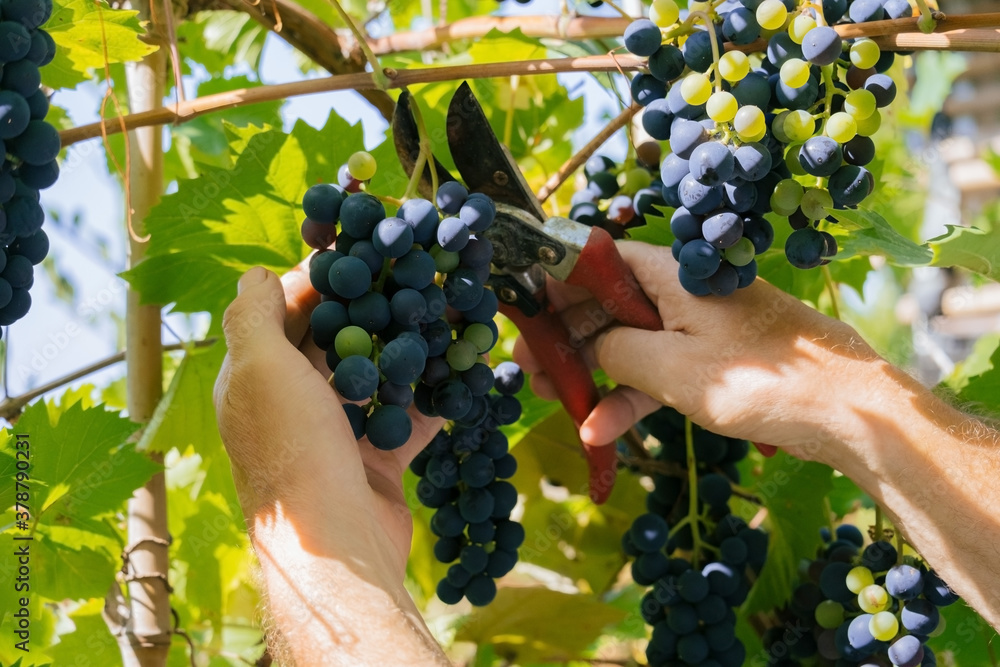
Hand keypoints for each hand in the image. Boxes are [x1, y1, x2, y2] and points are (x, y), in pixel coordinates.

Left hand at [214, 262, 442, 576]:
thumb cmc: (293, 448)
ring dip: (404, 348)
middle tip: (409, 276)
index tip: (360, 254)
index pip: (284, 314)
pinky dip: (429, 396)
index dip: (318, 281)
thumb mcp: (260, 368)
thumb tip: (257, 273)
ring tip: (440, 312)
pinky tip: (457, 368)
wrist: (338, 543)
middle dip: (370, 309)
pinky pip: (405, 418)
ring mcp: (335, 434)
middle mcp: (292, 405)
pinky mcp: (375, 461)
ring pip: (374, 377)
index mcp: (255, 379)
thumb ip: (254, 315)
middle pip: (333, 342)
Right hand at [515, 241, 882, 457]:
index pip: (599, 261)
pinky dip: (630, 397)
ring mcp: (699, 329)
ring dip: (590, 371)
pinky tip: (599, 430)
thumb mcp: (672, 369)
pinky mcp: (713, 363)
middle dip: (565, 337)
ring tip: (546, 397)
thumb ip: (616, 353)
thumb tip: (589, 348)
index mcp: (673, 275)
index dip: (556, 280)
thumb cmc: (761, 381)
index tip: (522, 307)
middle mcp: (683, 293)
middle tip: (524, 366)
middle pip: (608, 304)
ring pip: (629, 341)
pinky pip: (658, 371)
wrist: (848, 413)